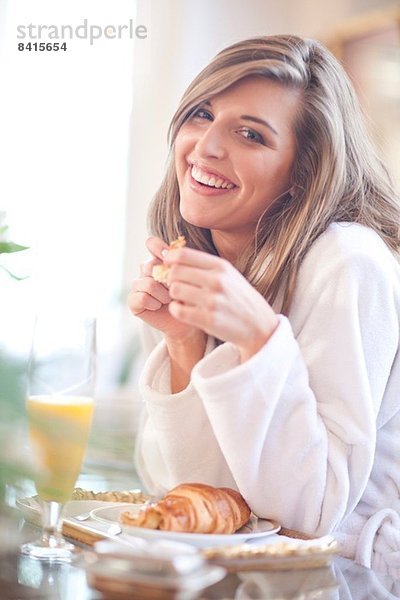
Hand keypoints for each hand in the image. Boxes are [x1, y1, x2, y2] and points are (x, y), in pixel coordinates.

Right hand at [127, 237, 203, 343]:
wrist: (187, 321)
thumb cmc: (191, 298)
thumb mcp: (189, 279)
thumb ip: (179, 264)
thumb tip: (168, 252)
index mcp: (160, 260)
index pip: (152, 244)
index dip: (157, 246)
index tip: (167, 255)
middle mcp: (146, 270)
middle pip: (150, 265)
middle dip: (166, 279)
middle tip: (175, 290)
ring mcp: (138, 285)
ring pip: (148, 283)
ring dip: (163, 294)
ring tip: (170, 300)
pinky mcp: (133, 301)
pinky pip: (141, 297)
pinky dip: (153, 303)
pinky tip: (159, 307)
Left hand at [165, 246, 278, 360]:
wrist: (259, 325)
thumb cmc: (238, 298)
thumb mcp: (228, 274)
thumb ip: (204, 265)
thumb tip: (171, 255)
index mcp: (221, 266)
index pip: (183, 254)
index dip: (170, 259)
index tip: (169, 266)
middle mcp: (217, 281)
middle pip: (175, 272)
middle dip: (170, 278)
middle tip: (175, 285)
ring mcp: (213, 301)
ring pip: (174, 290)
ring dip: (174, 295)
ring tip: (182, 298)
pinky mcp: (208, 319)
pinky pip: (178, 310)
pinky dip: (176, 309)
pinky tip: (183, 310)